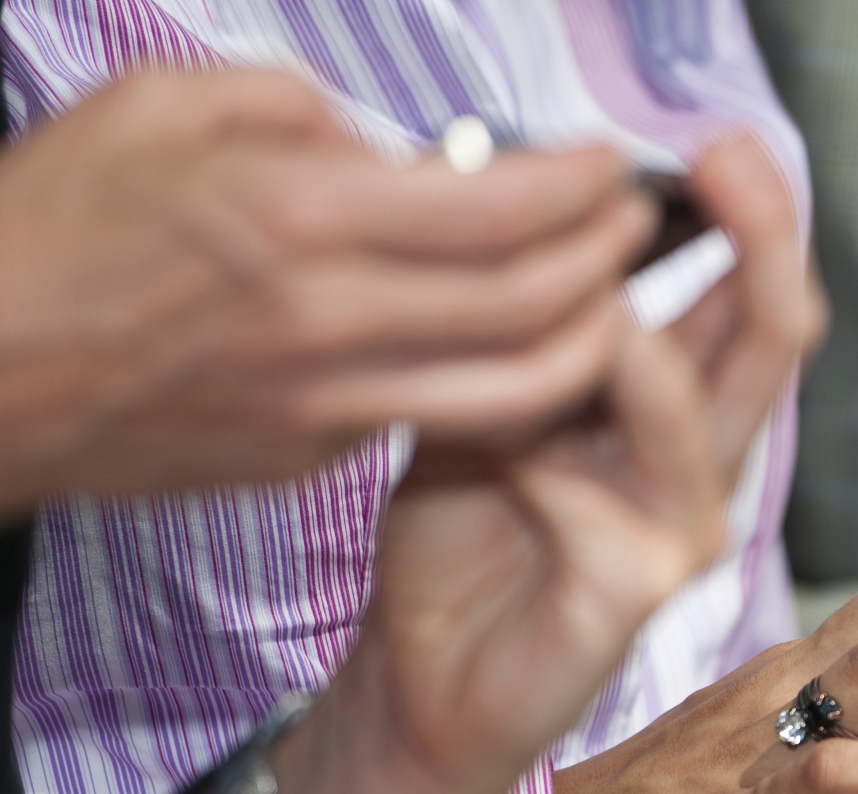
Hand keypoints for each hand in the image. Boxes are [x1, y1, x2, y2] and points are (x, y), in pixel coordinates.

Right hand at [0, 68, 654, 509]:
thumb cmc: (48, 232)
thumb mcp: (160, 109)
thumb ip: (295, 111)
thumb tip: (388, 147)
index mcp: (295, 216)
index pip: (498, 206)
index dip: (580, 185)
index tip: (609, 167)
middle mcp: (329, 319)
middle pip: (534, 304)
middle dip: (611, 262)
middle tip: (635, 228)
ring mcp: (327, 402)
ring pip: (514, 390)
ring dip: (589, 345)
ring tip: (613, 302)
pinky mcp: (314, 455)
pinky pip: (438, 417)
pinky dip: (501, 385)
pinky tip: (516, 347)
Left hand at [267, 132, 808, 793]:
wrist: (423, 675)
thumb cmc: (461, 536)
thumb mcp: (489, 393)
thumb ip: (530, 323)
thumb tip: (548, 211)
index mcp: (677, 409)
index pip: (745, 297)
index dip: (745, 216)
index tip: (708, 144)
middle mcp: (702, 462)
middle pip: (772, 336)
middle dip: (760, 237)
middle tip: (729, 156)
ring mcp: (684, 530)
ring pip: (713, 409)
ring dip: (644, 340)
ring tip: (587, 294)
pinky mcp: (640, 590)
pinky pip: (624, 499)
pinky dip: (560, 454)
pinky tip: (510, 452)